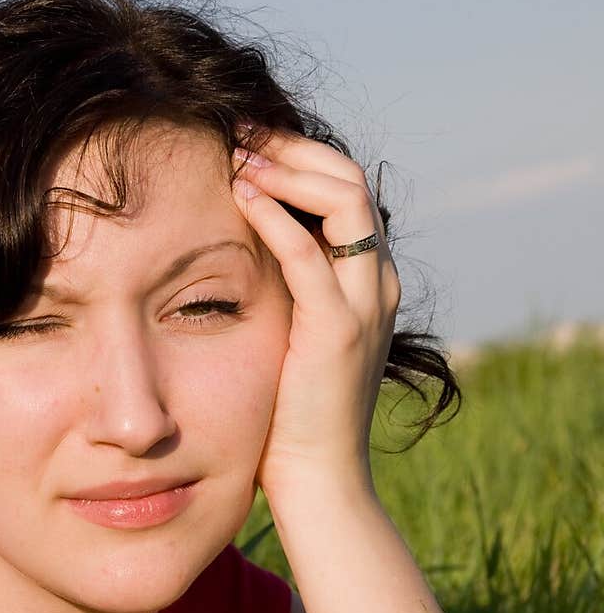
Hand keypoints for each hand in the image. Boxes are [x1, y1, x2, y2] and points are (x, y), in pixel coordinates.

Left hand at [231, 130, 400, 493]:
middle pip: (348, 178)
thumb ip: (282, 293)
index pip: (344, 191)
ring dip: (286, 167)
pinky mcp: (337, 330)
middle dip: (291, 147)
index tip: (244, 144)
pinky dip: (276, 216)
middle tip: (236, 132)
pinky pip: (310, 253)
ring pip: (342, 198)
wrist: (318, 481)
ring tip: (236, 152)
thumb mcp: (290, 338)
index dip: (297, 158)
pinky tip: (240, 197)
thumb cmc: (291, 418)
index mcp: (367, 282)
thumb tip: (236, 256)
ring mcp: (363, 304)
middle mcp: (375, 283)